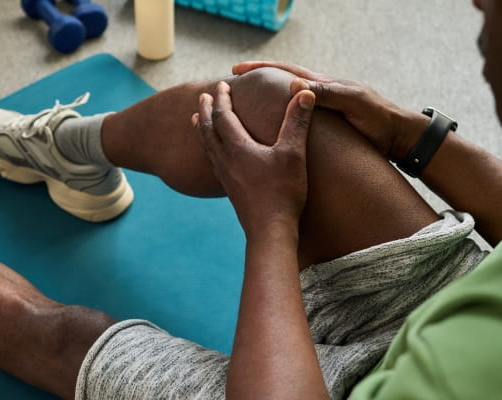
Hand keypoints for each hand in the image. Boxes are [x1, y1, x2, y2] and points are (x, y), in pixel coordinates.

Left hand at [193, 81, 315, 238]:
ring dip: (202, 129)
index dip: (222, 98)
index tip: (221, 84)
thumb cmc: (282, 192)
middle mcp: (225, 160)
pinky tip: (216, 155)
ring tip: (197, 120)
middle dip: (205, 110)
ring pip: (207, 147)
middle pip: (208, 130)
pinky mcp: (230, 190)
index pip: (223, 116)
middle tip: (202, 97)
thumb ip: (296, 121)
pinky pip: (213, 162)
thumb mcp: (293, 153)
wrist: (269, 231)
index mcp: (237, 148)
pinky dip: (210, 149)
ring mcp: (225, 176)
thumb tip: (304, 92)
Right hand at [232, 61, 429, 160]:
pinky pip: (296, 117)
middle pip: (282, 81)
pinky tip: (270, 129)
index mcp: (324, 85)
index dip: (261, 69)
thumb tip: (294, 84)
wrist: (399, 137)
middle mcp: (322, 93)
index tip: (237, 70)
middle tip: (233, 84)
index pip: (286, 70)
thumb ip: (327, 93)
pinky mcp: (328, 125)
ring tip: (244, 106)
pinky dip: (280, 117)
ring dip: (266, 100)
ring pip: (287, 100)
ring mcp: (324, 109)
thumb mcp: (353, 103)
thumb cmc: (379, 119)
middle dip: (257, 81)